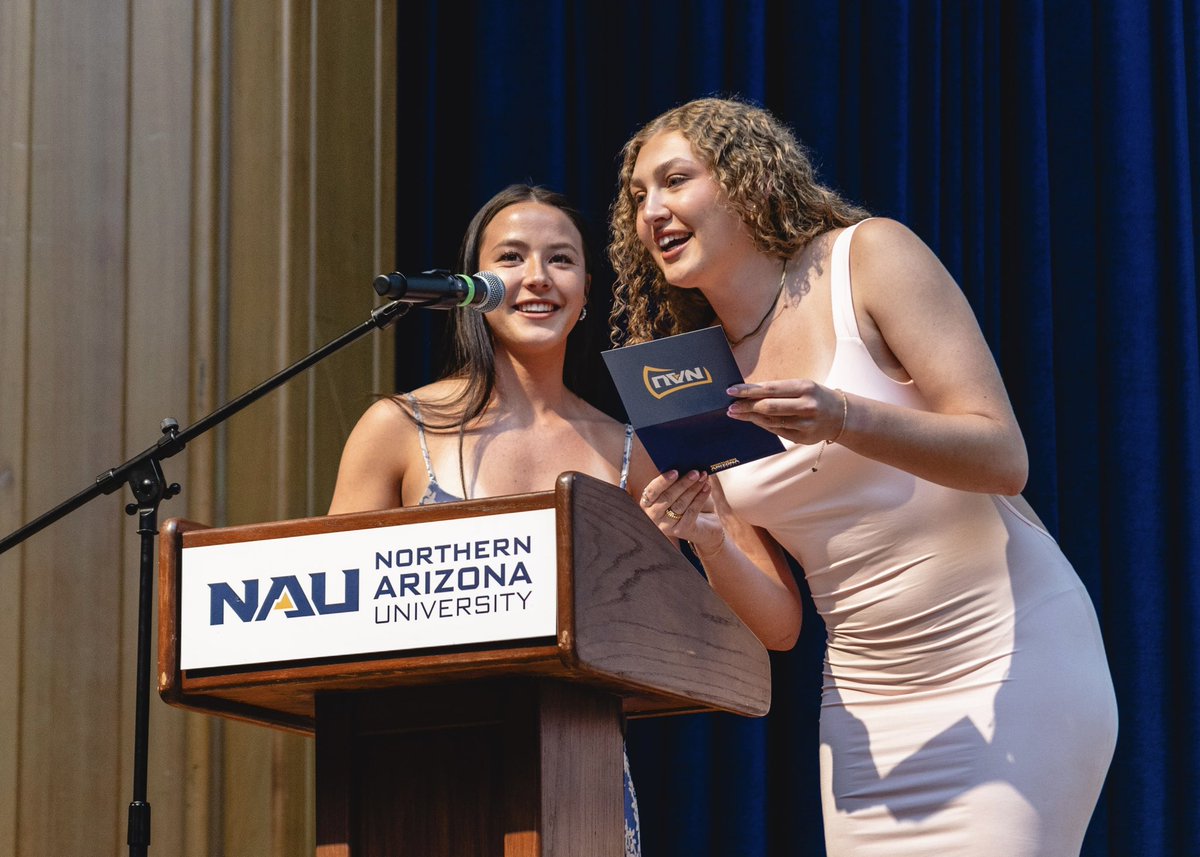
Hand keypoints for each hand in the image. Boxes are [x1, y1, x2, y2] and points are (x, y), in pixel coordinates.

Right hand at [639, 469, 721, 548]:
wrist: (702, 525)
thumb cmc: (687, 503)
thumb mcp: (678, 491)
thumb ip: (676, 481)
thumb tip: (684, 465)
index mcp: (648, 503)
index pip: (652, 491)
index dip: (663, 481)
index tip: (675, 471)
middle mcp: (653, 516)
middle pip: (667, 497)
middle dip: (683, 483)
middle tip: (695, 472)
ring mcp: (666, 525)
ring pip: (680, 504)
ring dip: (693, 489)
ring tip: (703, 478)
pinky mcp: (681, 531)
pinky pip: (691, 512)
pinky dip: (700, 498)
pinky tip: (707, 488)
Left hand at [725, 379, 846, 445]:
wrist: (842, 416)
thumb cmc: (816, 397)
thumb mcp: (803, 386)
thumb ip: (779, 390)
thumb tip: (750, 393)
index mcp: (805, 387)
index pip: (770, 388)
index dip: (748, 390)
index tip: (731, 390)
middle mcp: (806, 406)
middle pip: (768, 407)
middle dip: (745, 406)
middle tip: (730, 406)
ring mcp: (805, 424)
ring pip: (770, 421)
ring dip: (750, 417)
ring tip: (736, 413)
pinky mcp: (803, 438)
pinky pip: (777, 431)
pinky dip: (762, 425)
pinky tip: (753, 420)